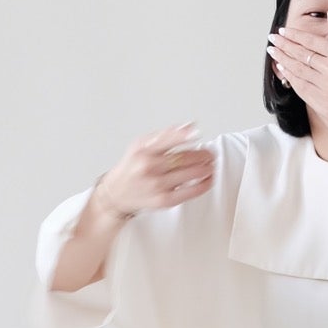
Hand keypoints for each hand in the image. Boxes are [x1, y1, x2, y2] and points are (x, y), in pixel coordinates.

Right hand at [90, 123, 213, 219]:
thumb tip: (190, 126)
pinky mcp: (164, 200)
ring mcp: (157, 184)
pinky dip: (204, 184)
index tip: (197, 133)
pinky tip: (208, 179)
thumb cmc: (132, 167)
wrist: (117, 193)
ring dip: (207, 168)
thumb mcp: (140, 145)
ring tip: (211, 165)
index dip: (185, 135)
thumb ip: (165, 135)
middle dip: (203, 155)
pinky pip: (191, 191)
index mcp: (144, 150)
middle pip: (185, 158)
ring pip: (191, 173)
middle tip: (210, 154)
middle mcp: (149, 167)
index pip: (167, 139)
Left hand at [265, 27, 327, 125]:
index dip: (294, 35)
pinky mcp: (325, 102)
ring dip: (283, 60)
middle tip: (272, 39)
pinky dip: (291, 78)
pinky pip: (302, 88)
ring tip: (273, 53)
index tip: (283, 31)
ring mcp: (326, 87)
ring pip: (298, 71)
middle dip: (283, 46)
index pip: (310, 41)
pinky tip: (285, 71)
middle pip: (300, 54)